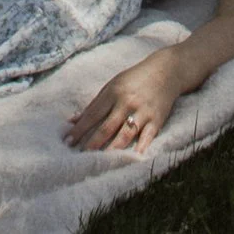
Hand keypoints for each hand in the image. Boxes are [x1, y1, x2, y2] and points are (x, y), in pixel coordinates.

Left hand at [64, 46, 188, 154]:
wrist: (166, 70)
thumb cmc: (135, 79)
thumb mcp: (113, 86)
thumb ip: (94, 104)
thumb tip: (72, 120)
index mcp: (113, 92)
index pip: (93, 114)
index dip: (79, 129)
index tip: (67, 142)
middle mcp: (126, 102)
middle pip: (106, 127)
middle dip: (92, 143)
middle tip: (79, 157)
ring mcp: (142, 112)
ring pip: (124, 134)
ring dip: (112, 150)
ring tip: (100, 163)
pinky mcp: (156, 120)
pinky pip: (147, 137)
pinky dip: (140, 148)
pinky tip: (132, 159)